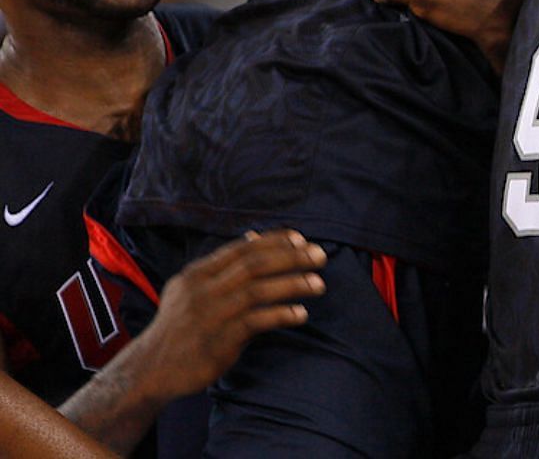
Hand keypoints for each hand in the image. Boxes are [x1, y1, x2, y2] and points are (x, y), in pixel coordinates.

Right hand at [125, 231, 326, 399]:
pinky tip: (301, 314)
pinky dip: (281, 315)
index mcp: (196, 273)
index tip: (301, 239)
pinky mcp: (217, 340)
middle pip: (253, 265)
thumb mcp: (193, 290)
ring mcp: (209, 315)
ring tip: (319, 284)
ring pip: (257, 291)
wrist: (151, 369)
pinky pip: (256, 322)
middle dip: (291, 258)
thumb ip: (224, 266)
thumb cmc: (181, 326)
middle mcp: (202, 290)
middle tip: (320, 256)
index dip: (274, 241)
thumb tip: (255, 236)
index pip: (241, 249)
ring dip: (292, 285)